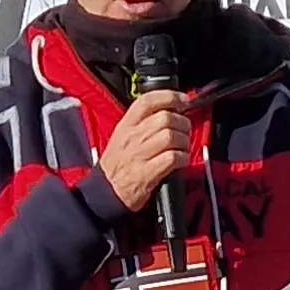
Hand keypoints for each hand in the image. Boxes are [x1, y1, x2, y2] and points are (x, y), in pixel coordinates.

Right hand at [98, 88, 188, 210]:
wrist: (104, 192)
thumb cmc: (116, 165)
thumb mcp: (121, 137)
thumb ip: (142, 122)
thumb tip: (169, 110)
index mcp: (126, 126)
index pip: (147, 101)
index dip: (169, 96)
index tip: (183, 100)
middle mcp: (132, 138)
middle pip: (165, 118)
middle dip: (182, 123)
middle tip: (184, 130)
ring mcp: (139, 155)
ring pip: (171, 136)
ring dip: (184, 142)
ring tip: (183, 147)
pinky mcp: (148, 174)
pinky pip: (173, 158)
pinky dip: (183, 158)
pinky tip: (181, 161)